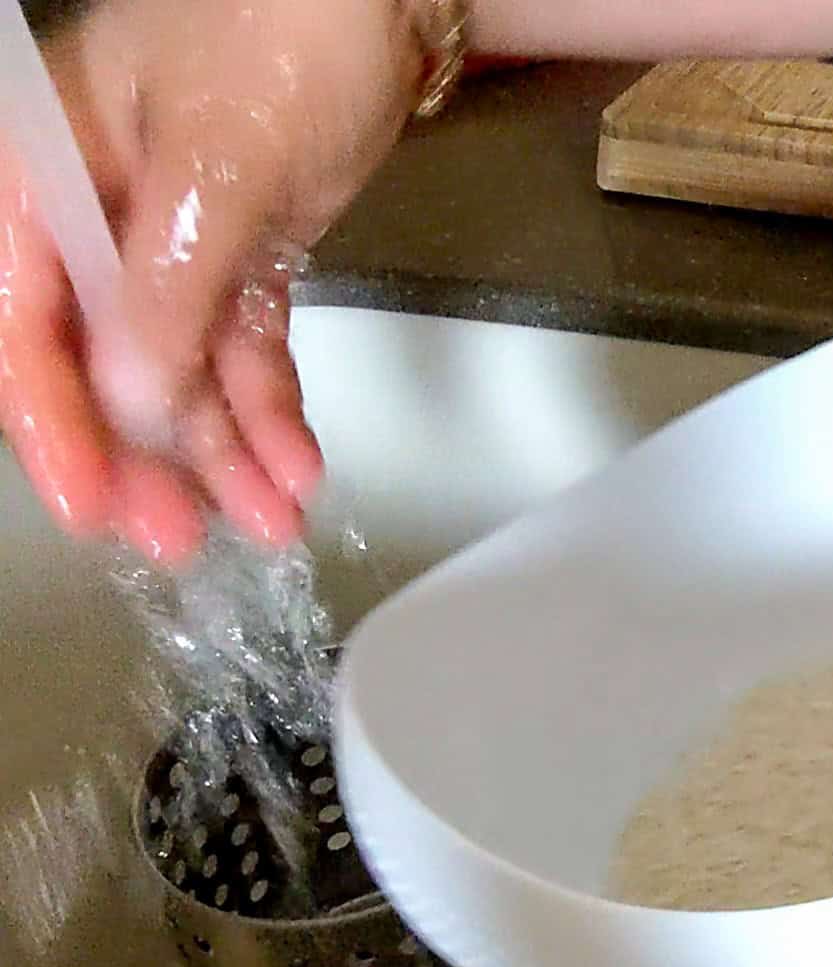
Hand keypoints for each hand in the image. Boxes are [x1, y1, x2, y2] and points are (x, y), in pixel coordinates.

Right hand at [0, 0, 421, 561]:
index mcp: (41, 178)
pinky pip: (244, 350)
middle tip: (180, 542)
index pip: (21, 324)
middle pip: (98, 364)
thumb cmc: (281, 38)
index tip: (94, 507)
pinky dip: (271, 410)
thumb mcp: (214, 169)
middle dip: (145, 457)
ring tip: (269, 521)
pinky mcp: (243, 255)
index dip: (53, 425)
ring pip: (180, 372)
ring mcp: (171, 242)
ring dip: (222, 452)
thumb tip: (131, 408)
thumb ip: (162, 294)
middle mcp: (93, 219)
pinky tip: (296, 466)